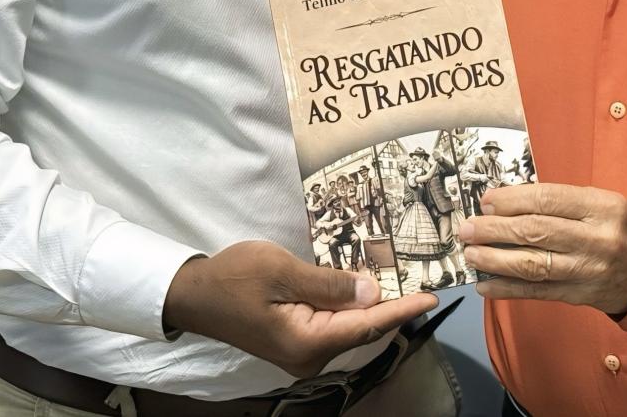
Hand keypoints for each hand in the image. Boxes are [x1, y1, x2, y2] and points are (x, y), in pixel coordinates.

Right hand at [162, 241, 434, 378]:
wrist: (194, 295)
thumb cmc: (234, 278)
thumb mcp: (281, 270)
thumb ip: (328, 283)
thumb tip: (372, 292)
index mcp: (308, 341)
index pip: (367, 324)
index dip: (402, 308)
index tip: (432, 296)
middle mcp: (310, 355)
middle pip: (362, 328)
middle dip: (393, 304)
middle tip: (423, 278)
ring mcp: (303, 352)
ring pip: (349, 326)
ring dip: (373, 303)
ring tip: (403, 279)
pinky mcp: (297, 341)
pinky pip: (333, 324)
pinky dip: (351, 306)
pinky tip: (366, 289)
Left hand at [458, 184, 626, 316]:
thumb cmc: (620, 226)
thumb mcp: (602, 201)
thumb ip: (560, 201)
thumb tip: (507, 203)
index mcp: (602, 208)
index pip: (549, 200)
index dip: (513, 200)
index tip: (487, 201)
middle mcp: (596, 240)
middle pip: (536, 232)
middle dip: (495, 229)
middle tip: (468, 227)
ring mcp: (587, 271)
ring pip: (534, 265)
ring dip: (495, 259)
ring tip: (470, 253)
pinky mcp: (579, 297)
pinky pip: (538, 293)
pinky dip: (508, 289)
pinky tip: (485, 284)